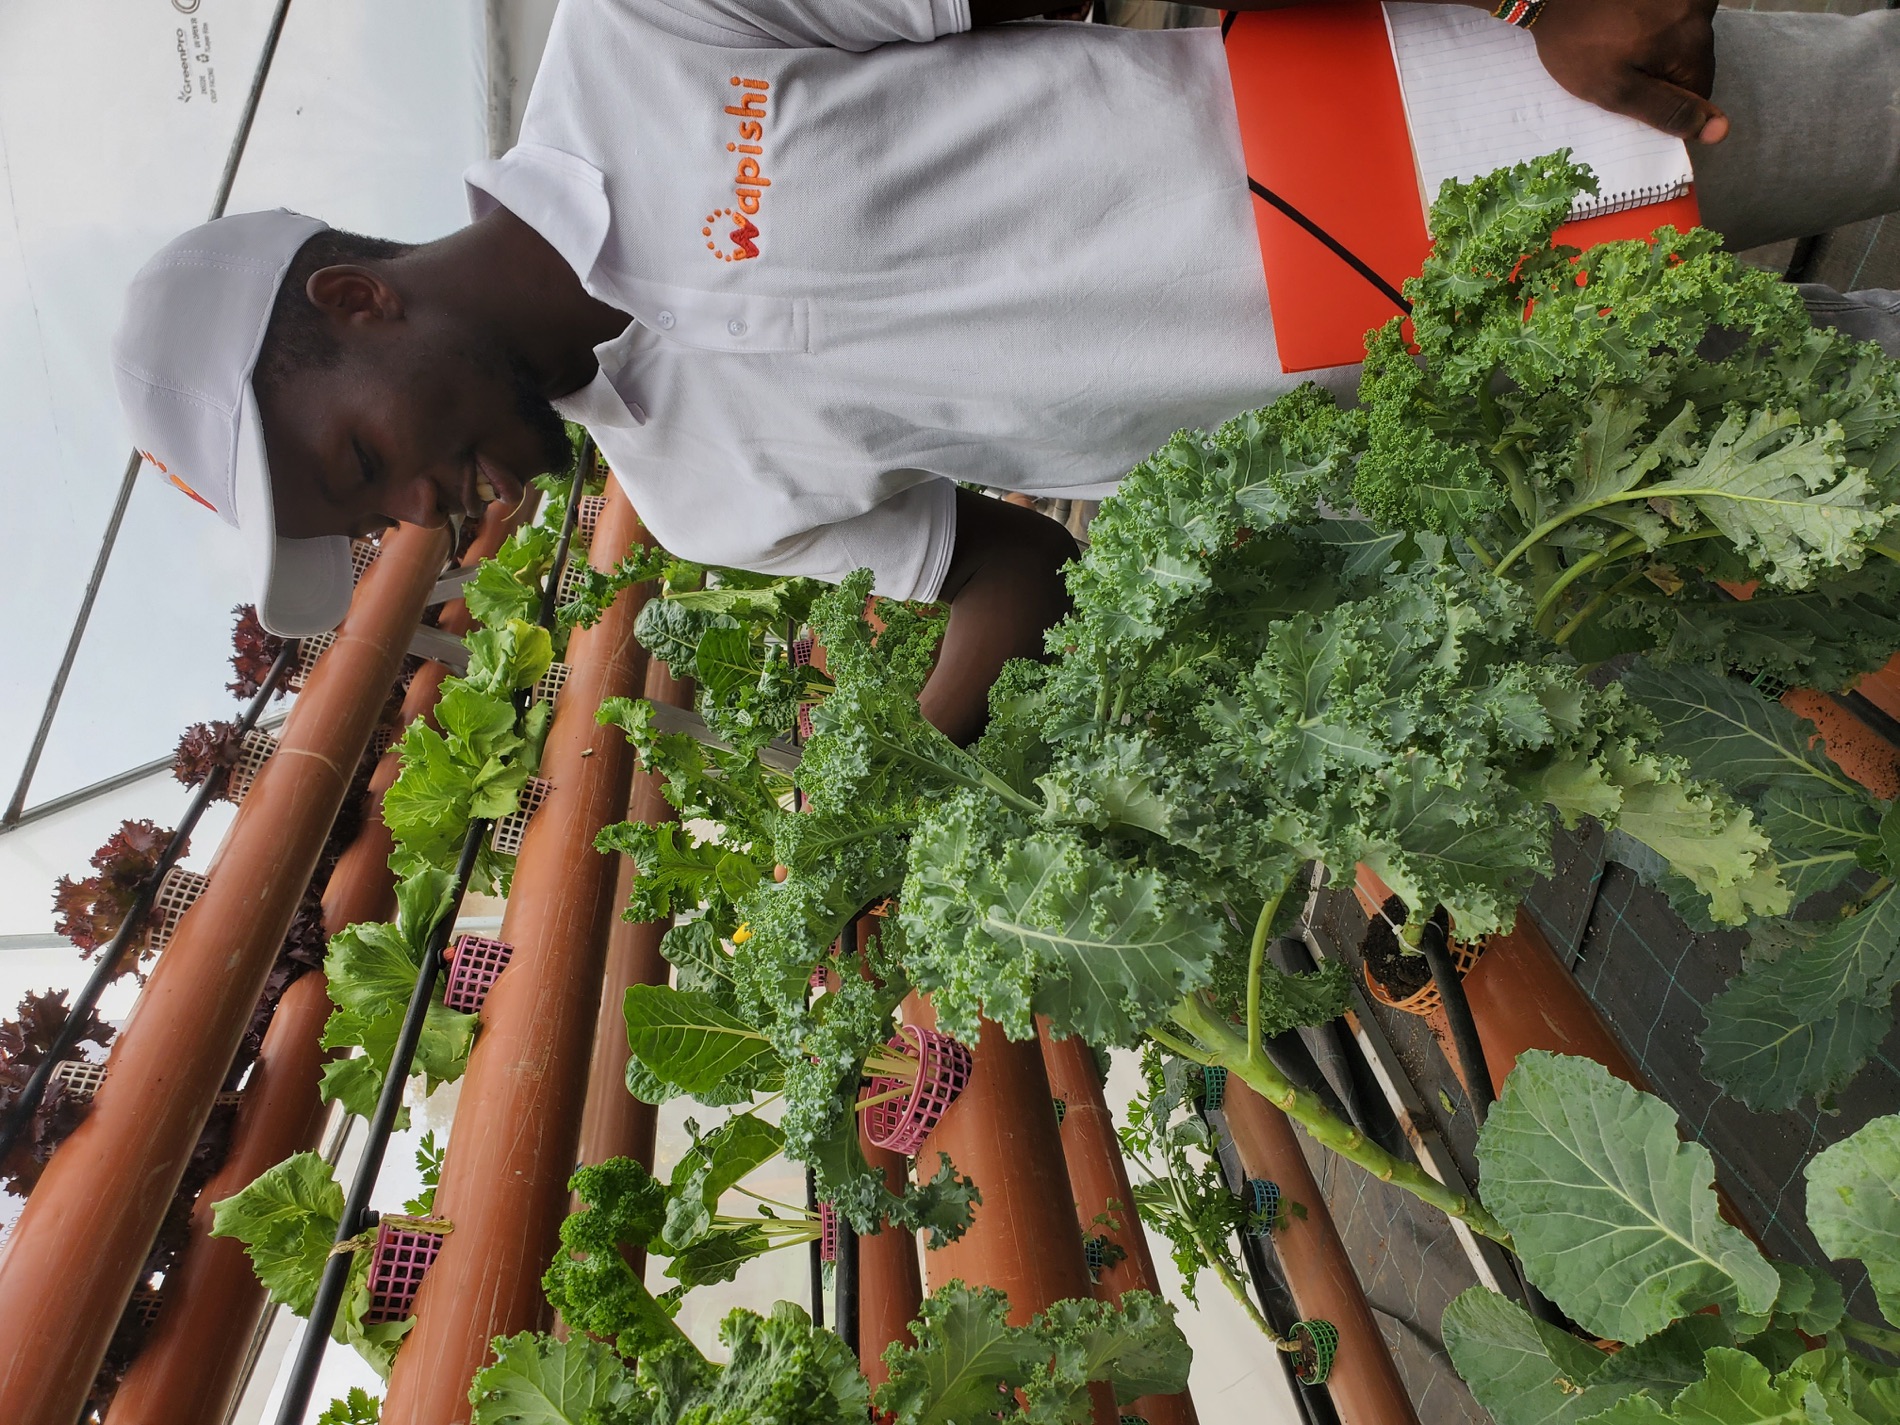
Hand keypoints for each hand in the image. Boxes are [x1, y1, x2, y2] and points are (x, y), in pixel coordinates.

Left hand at [1528, 0, 1728, 143]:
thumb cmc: (1577, 43)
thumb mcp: (1616, 90)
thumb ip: (1668, 111)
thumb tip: (1720, 131)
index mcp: (1693, 40)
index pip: (1699, 93)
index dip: (1663, 102)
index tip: (1631, 92)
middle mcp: (1701, 8)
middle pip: (1693, 62)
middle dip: (1660, 72)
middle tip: (1619, 64)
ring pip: (1682, 40)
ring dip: (1655, 47)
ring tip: (1618, 40)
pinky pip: (1672, 17)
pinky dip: (1651, 25)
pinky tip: (1623, 22)